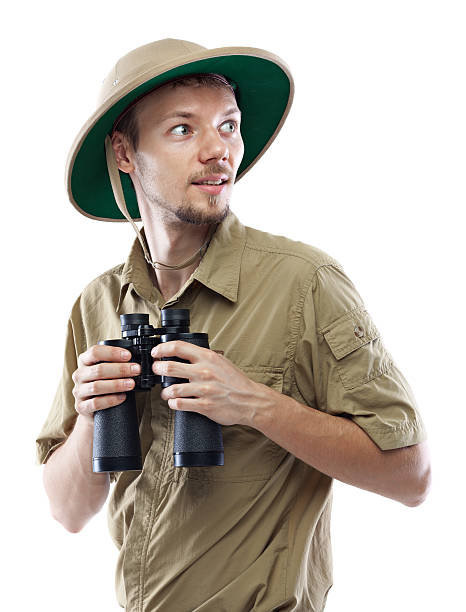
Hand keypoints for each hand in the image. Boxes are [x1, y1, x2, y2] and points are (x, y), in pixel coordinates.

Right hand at [72, 345, 140, 420]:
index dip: (112, 353)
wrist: (93, 411)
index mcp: (85, 361)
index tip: (128, 356)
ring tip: (131, 384)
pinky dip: (111, 400)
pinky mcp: (81, 406)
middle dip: (120, 369)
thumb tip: (136, 361)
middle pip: (99, 369)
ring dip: (117, 384)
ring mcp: (79, 391)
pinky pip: (95, 403)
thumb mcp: (107, 371)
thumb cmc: (104, 384)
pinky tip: (122, 397)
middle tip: (136, 370)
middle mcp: (79, 375)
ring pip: (97, 386)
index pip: (95, 352)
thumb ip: (115, 363)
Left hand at [151, 341, 269, 426]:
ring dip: (164, 391)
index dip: (162, 348)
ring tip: (165, 392)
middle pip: (170, 367)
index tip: (156, 352)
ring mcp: (204, 389)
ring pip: (172, 389)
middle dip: (157, 369)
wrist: (250, 400)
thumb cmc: (236, 381)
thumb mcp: (221, 361)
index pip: (178, 347)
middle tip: (156, 370)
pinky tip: (174, 402)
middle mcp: (204, 372)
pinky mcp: (204, 405)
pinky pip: (180, 404)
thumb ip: (204, 356)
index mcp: (208, 357)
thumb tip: (186, 352)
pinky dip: (173, 403)